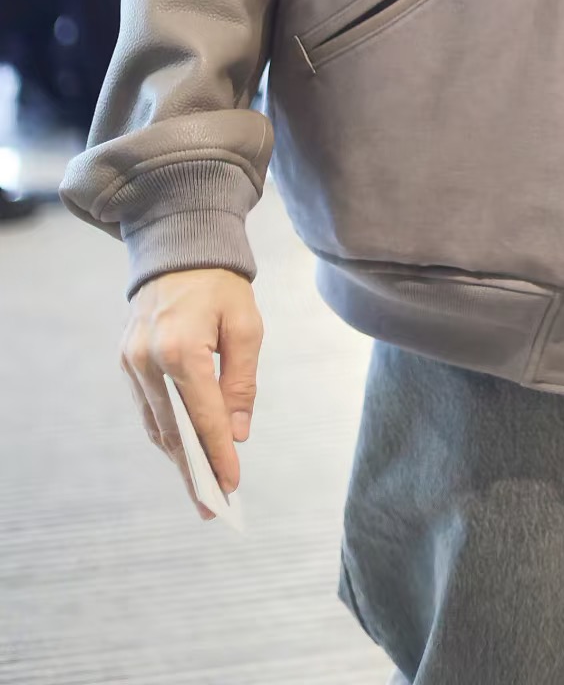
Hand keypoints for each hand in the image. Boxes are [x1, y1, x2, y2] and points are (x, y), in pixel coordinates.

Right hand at [121, 268, 262, 518]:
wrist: (178, 248)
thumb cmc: (220, 286)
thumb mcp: (246, 325)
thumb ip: (242, 380)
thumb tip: (238, 432)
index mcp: (180, 347)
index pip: (202, 415)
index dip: (219, 453)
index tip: (232, 484)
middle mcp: (147, 359)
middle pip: (173, 430)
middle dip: (194, 471)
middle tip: (211, 508)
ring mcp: (130, 361)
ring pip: (156, 424)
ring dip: (178, 458)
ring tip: (200, 490)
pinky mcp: (125, 361)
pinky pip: (147, 408)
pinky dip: (166, 433)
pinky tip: (184, 452)